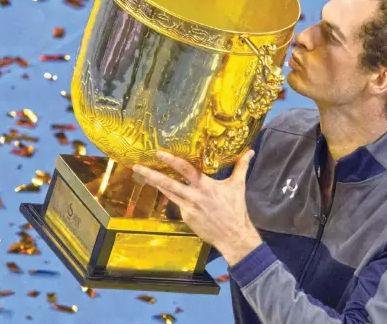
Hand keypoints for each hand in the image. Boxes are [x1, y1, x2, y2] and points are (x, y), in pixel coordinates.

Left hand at [132, 150, 262, 265]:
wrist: (233, 235)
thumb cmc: (236, 209)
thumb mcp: (238, 185)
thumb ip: (241, 167)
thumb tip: (250, 151)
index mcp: (205, 186)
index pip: (186, 169)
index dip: (171, 160)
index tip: (158, 153)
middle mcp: (193, 196)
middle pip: (167, 183)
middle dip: (150, 174)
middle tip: (136, 166)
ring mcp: (187, 207)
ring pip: (168, 193)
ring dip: (154, 183)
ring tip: (142, 175)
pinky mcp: (186, 217)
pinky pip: (176, 203)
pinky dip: (171, 196)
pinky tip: (164, 190)